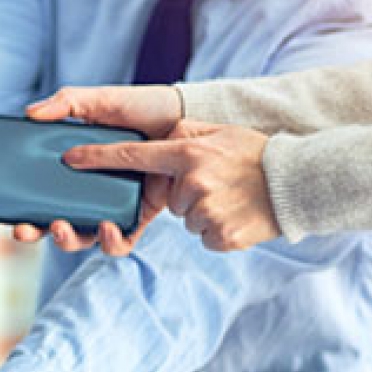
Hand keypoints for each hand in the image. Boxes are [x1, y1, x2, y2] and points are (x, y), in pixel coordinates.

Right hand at [12, 83, 183, 254]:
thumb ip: (67, 103)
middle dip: (39, 232)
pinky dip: (112, 242)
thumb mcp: (101, 100)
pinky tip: (108, 229)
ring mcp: (115, 204)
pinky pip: (123, 239)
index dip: (25, 213)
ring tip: (64, 228)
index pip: (41, 197)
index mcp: (75, 168)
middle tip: (29, 228)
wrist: (185, 116)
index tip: (15, 221)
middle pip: (57, 222)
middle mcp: (91, 191)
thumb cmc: (143, 106)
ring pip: (85, 235)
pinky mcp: (140, 213)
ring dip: (70, 240)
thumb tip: (30, 114)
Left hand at [49, 121, 277, 251]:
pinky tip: (238, 215)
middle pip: (167, 199)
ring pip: (185, 219)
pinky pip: (204, 237)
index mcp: (188, 154)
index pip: (131, 155)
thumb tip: (157, 137)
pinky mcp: (220, 236)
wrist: (302, 184)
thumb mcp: (219, 133)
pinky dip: (218, 230)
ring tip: (232, 198)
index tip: (69, 159)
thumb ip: (183, 133)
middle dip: (184, 194)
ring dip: (203, 212)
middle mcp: (193, 182)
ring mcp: (206, 211)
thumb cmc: (257, 156)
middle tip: (217, 183)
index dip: (97, 158)